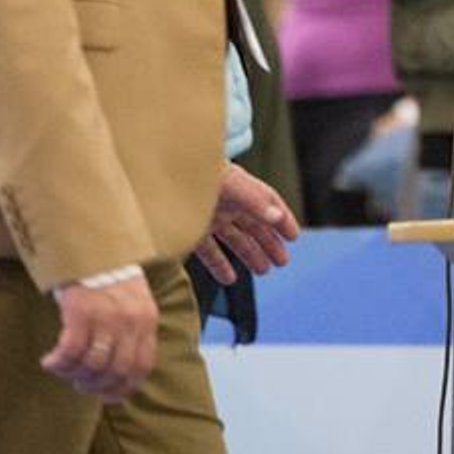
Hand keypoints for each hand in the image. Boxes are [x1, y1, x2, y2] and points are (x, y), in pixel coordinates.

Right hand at [41, 273, 157, 402]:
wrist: (93, 246)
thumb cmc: (111, 279)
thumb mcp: (134, 304)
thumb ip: (132, 334)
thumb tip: (120, 377)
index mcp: (148, 319)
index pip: (142, 366)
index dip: (123, 388)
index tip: (107, 396)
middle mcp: (131, 319)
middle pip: (116, 371)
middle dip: (95, 385)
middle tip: (80, 383)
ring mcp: (107, 315)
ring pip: (93, 364)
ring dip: (75, 375)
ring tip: (64, 370)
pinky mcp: (81, 310)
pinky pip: (70, 351)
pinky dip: (58, 363)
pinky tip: (49, 361)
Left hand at [193, 164, 299, 283]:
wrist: (160, 176)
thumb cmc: (197, 173)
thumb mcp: (230, 185)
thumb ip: (254, 201)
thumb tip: (277, 217)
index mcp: (241, 188)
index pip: (267, 203)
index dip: (282, 219)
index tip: (293, 237)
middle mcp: (228, 203)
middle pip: (254, 225)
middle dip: (270, 243)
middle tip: (282, 261)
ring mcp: (210, 218)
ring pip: (236, 239)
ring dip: (250, 255)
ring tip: (264, 271)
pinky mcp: (192, 231)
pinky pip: (210, 252)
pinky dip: (220, 266)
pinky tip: (229, 279)